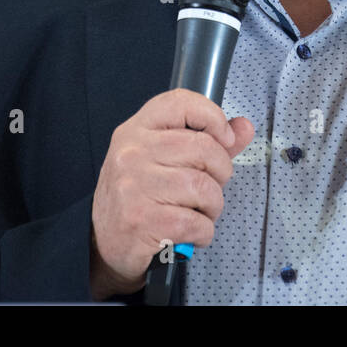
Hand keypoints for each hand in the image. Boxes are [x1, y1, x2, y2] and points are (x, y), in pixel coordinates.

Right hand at [89, 89, 253, 299]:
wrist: (104, 243)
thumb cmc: (139, 196)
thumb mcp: (164, 160)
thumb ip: (208, 142)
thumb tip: (243, 127)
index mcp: (136, 130)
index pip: (180, 103)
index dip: (212, 116)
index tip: (225, 138)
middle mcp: (131, 153)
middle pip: (203, 148)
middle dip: (221, 172)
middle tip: (211, 187)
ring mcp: (133, 186)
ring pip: (203, 187)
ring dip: (213, 206)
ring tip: (201, 212)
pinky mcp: (141, 220)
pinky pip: (195, 222)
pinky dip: (204, 231)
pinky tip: (192, 232)